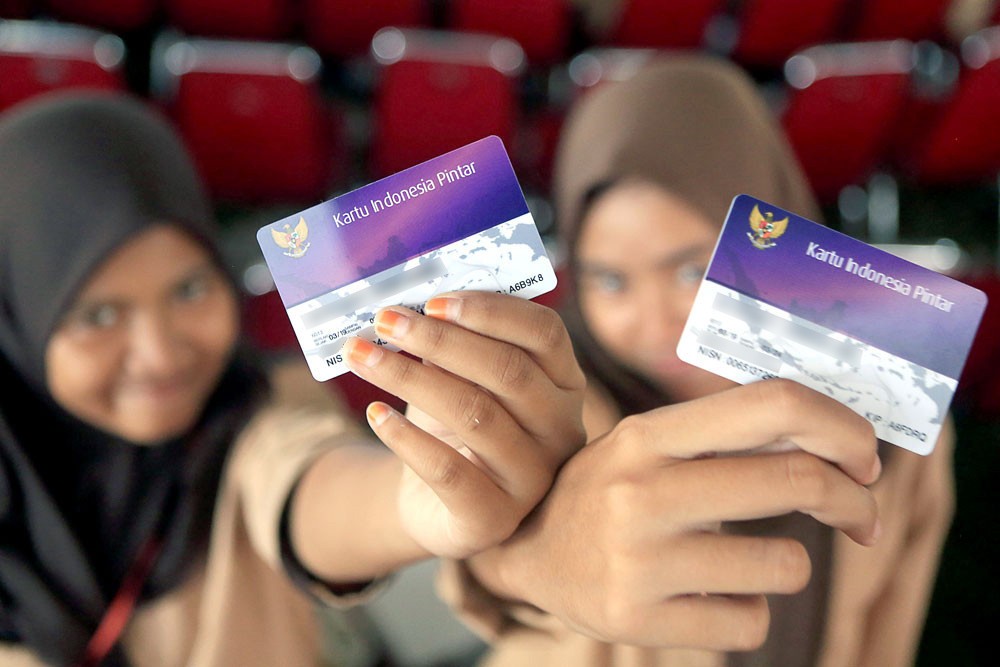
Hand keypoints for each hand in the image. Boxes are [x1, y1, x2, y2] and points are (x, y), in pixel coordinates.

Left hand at [343, 291, 585, 557]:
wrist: (432, 502)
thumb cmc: (452, 423)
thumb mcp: (463, 378)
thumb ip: (457, 340)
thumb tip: (412, 301)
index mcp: (564, 382)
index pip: (545, 332)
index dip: (491, 311)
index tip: (433, 300)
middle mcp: (561, 429)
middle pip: (508, 371)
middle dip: (440, 339)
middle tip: (386, 320)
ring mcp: (534, 478)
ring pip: (476, 415)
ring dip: (410, 378)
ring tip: (362, 355)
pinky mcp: (495, 518)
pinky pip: (448, 471)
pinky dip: (405, 439)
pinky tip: (375, 413)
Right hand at [468, 379, 880, 650]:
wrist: (528, 554)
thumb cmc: (609, 492)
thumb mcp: (649, 445)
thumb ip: (727, 437)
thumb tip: (838, 439)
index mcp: (649, 434)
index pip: (771, 405)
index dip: (841, 426)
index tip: (865, 458)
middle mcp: (642, 490)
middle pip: (796, 480)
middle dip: (854, 502)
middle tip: (860, 517)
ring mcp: (638, 560)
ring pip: (785, 564)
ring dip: (787, 565)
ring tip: (745, 565)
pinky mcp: (638, 620)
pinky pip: (749, 621)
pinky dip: (746, 611)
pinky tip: (707, 599)